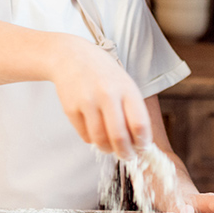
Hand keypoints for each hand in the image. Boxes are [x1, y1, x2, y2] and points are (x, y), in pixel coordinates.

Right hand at [52, 40, 151, 157]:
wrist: (71, 56)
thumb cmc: (103, 73)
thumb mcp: (124, 84)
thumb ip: (133, 110)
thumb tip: (140, 141)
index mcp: (126, 88)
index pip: (139, 124)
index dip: (143, 142)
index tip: (143, 148)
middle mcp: (107, 94)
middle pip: (120, 137)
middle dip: (126, 153)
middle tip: (128, 156)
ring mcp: (87, 102)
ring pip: (100, 140)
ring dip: (108, 149)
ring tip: (110, 147)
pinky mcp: (70, 108)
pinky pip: (85, 136)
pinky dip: (92, 140)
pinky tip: (95, 131)